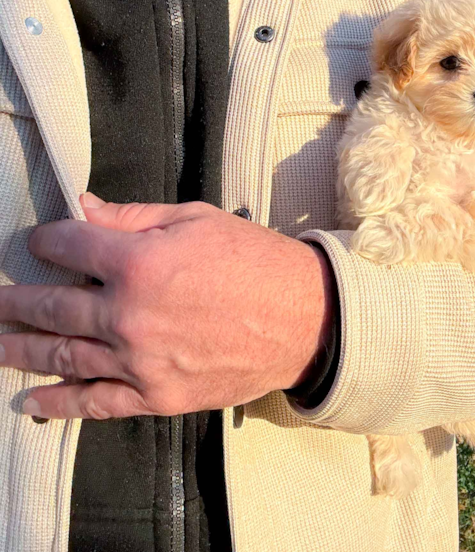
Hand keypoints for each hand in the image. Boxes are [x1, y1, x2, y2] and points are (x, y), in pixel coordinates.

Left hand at [0, 194, 334, 419]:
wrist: (307, 319)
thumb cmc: (258, 262)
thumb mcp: (198, 221)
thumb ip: (132, 216)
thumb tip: (82, 209)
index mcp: (138, 262)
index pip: (66, 247)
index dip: (46, 241)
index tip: (39, 243)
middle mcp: (128, 315)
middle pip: (51, 306)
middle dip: (16, 300)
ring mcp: (140, 362)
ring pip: (60, 356)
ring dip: (18, 348)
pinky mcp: (157, 395)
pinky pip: (94, 402)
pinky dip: (58, 402)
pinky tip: (31, 399)